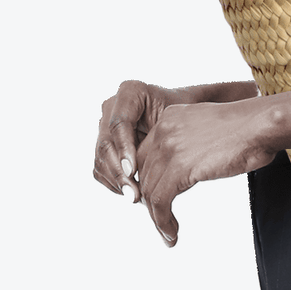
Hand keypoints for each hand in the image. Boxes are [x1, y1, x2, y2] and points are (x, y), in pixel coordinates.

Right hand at [93, 80, 184, 202]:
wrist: (187, 119)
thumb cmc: (189, 115)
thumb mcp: (180, 121)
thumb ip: (165, 136)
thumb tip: (149, 166)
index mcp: (130, 92)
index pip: (119, 123)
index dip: (124, 149)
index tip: (133, 171)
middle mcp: (112, 106)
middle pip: (106, 143)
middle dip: (119, 172)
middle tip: (134, 194)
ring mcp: (105, 124)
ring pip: (101, 158)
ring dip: (116, 181)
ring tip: (136, 197)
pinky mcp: (105, 143)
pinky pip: (101, 166)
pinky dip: (114, 182)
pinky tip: (132, 192)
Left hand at [134, 99, 278, 245]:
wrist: (263, 124)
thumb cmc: (250, 128)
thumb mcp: (210, 129)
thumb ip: (193, 143)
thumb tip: (191, 165)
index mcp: (170, 118)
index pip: (145, 155)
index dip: (149, 181)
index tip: (157, 200)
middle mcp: (163, 130)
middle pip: (145, 174)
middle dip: (150, 202)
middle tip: (161, 221)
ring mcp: (169, 148)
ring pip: (149, 191)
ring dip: (156, 218)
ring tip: (167, 234)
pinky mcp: (180, 168)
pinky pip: (160, 201)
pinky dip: (162, 221)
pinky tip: (171, 233)